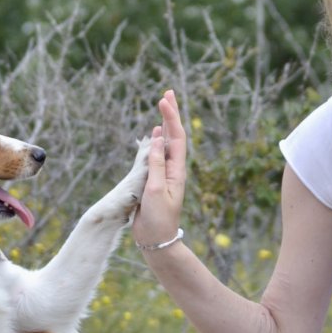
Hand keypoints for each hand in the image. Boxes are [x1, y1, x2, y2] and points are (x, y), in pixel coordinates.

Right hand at [131, 88, 186, 248]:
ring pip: (166, 143)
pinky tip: (155, 134)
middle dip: (171, 114)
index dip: (171, 117)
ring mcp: (164, 174)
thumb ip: (155, 165)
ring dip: (165, 124)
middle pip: (174, 135)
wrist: (157, 240)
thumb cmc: (159, 219)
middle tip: (168, 93)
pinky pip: (156, 155)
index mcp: (177, 170)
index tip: (164, 99)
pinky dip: (156, 141)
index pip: (176, 137)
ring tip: (163, 106)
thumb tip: (158, 139)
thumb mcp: (156, 191)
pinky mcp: (154, 180)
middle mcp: (172, 169)